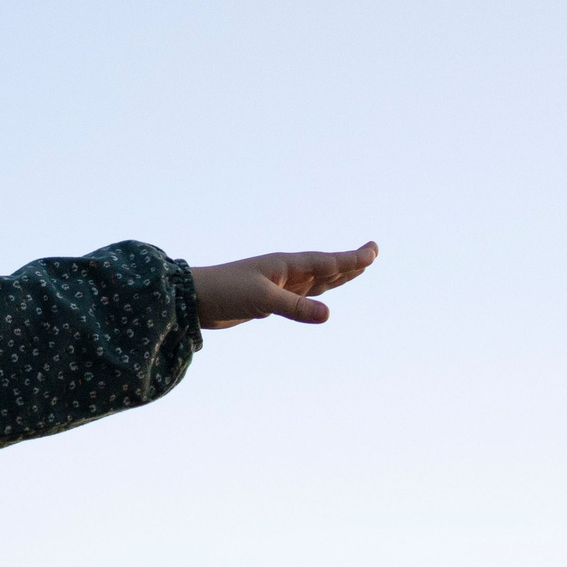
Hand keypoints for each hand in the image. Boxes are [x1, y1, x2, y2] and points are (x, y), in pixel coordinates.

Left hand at [190, 242, 376, 327]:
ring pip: (315, 282)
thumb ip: (295, 308)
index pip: (326, 262)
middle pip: (325, 268)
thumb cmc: (224, 292)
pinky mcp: (267, 300)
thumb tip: (329, 315)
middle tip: (372, 253)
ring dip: (336, 276)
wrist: (194, 299)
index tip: (373, 250)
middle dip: (349, 263)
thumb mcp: (262, 300)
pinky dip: (315, 295)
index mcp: (285, 266)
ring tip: (355, 269)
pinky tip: (318, 296)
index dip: (351, 259)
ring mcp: (277, 285)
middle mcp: (285, 272)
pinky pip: (300, 297)